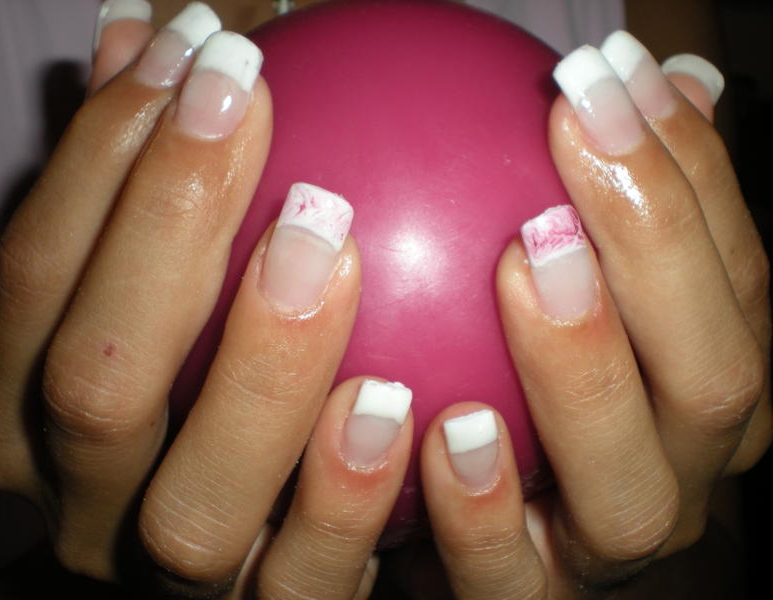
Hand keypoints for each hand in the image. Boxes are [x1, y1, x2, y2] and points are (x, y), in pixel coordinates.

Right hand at [0, 4, 413, 596]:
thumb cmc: (208, 377)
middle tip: (250, 105)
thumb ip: (148, 188)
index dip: (102, 158)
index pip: (36, 276)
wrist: (257, 543)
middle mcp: (84, 501)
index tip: (193, 49)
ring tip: (331, 241)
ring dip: (262, 370)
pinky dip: (346, 497)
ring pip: (194, 503)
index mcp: (30, 412)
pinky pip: (307, 578)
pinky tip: (404, 396)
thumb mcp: (165, 280)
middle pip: (94, 381)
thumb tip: (146, 35)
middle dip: (164, 230)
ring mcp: (177, 576)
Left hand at [411, 32, 769, 598]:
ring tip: (528, 258)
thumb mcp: (539, 274)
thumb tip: (642, 73)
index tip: (612, 73)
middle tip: (578, 136)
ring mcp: (602, 547)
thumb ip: (593, 201)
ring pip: (633, 490)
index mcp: (697, 391)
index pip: (731, 278)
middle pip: (713, 379)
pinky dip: (486, 512)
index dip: (691, 174)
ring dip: (585, 371)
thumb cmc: (495, 372)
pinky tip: (446, 424)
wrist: (443, 517)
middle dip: (656, 248)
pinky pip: (512, 577)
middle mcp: (671, 468)